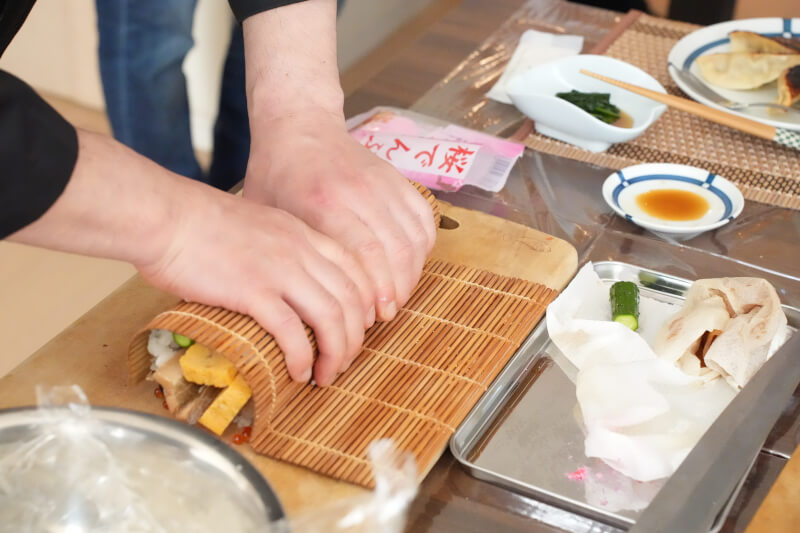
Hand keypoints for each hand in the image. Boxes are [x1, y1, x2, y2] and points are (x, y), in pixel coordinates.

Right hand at [137, 189, 372, 385]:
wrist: (166, 216)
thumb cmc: (199, 223)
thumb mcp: (257, 226)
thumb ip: (278, 249)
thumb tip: (281, 283)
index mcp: (301, 233)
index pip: (355, 268)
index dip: (365, 303)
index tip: (359, 327)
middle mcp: (299, 250)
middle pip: (351, 297)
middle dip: (355, 336)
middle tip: (344, 361)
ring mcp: (279, 270)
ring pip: (330, 316)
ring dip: (335, 352)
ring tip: (326, 375)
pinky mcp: (252, 291)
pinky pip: (291, 331)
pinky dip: (301, 356)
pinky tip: (298, 372)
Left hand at [243, 112, 436, 321]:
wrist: (300, 128)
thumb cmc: (276, 177)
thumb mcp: (267, 214)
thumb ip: (285, 253)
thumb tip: (293, 302)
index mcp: (322, 203)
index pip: (364, 255)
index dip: (374, 292)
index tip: (370, 318)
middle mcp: (359, 192)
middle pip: (395, 252)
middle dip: (396, 291)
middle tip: (386, 314)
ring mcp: (382, 183)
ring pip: (414, 239)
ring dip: (411, 275)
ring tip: (397, 297)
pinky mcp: (398, 179)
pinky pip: (424, 221)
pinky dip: (422, 250)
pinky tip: (409, 267)